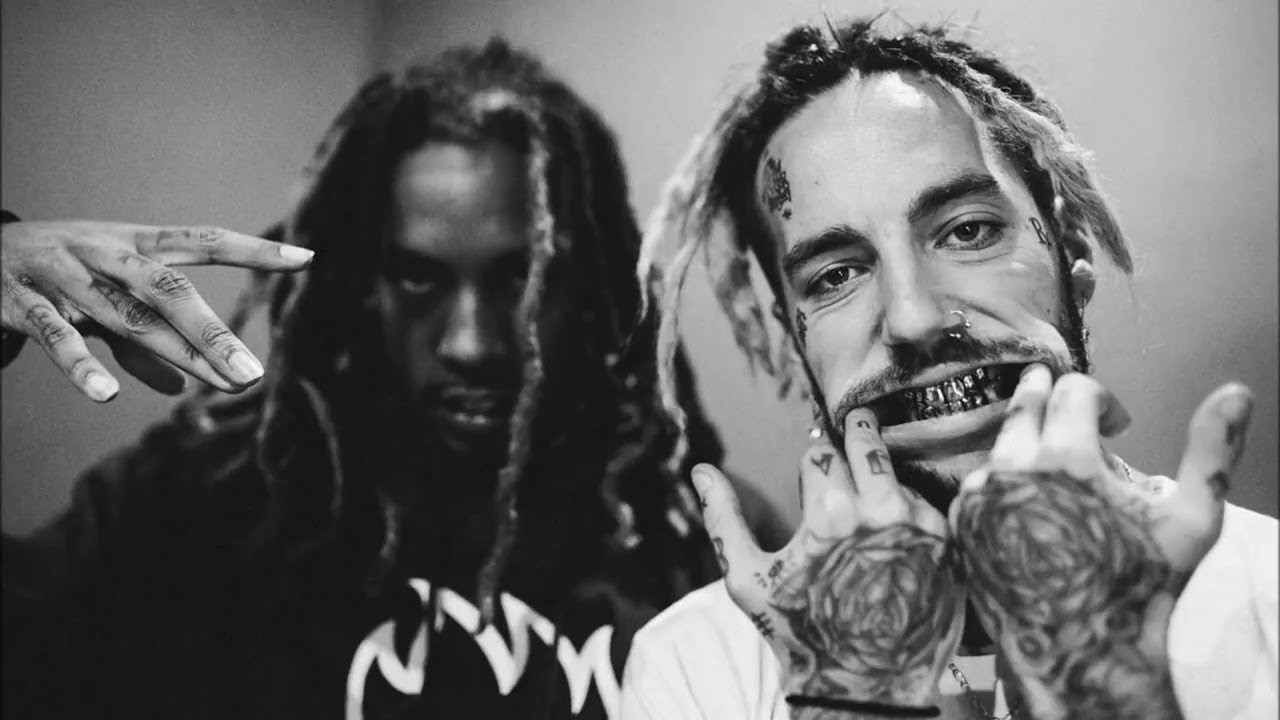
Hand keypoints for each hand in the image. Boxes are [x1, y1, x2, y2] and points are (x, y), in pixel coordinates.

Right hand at [0, 220, 311, 400]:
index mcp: (134, 244)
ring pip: (124, 314)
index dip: (252, 249)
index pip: (203, 241)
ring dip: (175, 353)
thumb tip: (179, 390)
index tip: (306, 257)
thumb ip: (140, 345)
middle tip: (253, 375)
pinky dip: (80, 364)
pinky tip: (105, 395)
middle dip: (213, 333)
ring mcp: (62, 272)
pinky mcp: (18, 300)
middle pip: (169, 288)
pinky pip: (54, 334)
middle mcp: (104, 251)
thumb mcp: (103, 300)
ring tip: (216, 384)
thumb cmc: (52, 274)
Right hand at [690, 409, 963, 711]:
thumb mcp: (748, 580)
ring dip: (884, 480)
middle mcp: (883, 513)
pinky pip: (929, 509)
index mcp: (832, 514)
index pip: (822, 455)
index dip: (814, 460)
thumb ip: (723, 519)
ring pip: (900, 477)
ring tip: (871, 501)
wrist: (862, 689)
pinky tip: (895, 533)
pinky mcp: (949, 549)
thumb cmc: (801, 635)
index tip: (814, 468)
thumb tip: (701, 472)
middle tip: (856, 421)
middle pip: (870, 444)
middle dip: (858, 431)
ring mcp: (922, 530)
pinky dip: (911, 512)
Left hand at [951, 364, 1253, 719]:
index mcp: (1066, 457)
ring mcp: (980, 495)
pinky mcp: (962, 521)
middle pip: (1023, 405)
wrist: (1080, 646)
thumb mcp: (1192, 519)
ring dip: (1025, 438)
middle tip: (1054, 390)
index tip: (1116, 422)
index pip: (1072, 391)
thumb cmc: (1139, 582)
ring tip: (1049, 453)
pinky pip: (981, 481)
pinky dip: (1004, 476)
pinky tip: (1026, 495)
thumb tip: (1235, 393)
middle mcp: (1012, 466)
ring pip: (999, 442)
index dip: (1101, 398)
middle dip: (1045, 393)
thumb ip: (1212, 450)